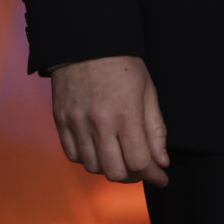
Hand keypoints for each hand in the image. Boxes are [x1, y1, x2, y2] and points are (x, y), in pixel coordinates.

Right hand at [50, 55, 168, 185]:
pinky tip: (101, 150)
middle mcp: (98, 124)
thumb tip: (162, 161)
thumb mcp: (148, 92)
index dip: (153, 175)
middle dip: (134, 176)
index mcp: (125, 114)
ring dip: (111, 169)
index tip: (162, 179)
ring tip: (123, 158)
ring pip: (93, 167)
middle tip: (143, 169)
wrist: (86, 44)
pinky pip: (74, 155)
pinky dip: (89, 159)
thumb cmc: (124, 65)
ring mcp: (76, 125)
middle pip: (115, 171)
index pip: (139, 161)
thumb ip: (155, 129)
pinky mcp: (61, 123)